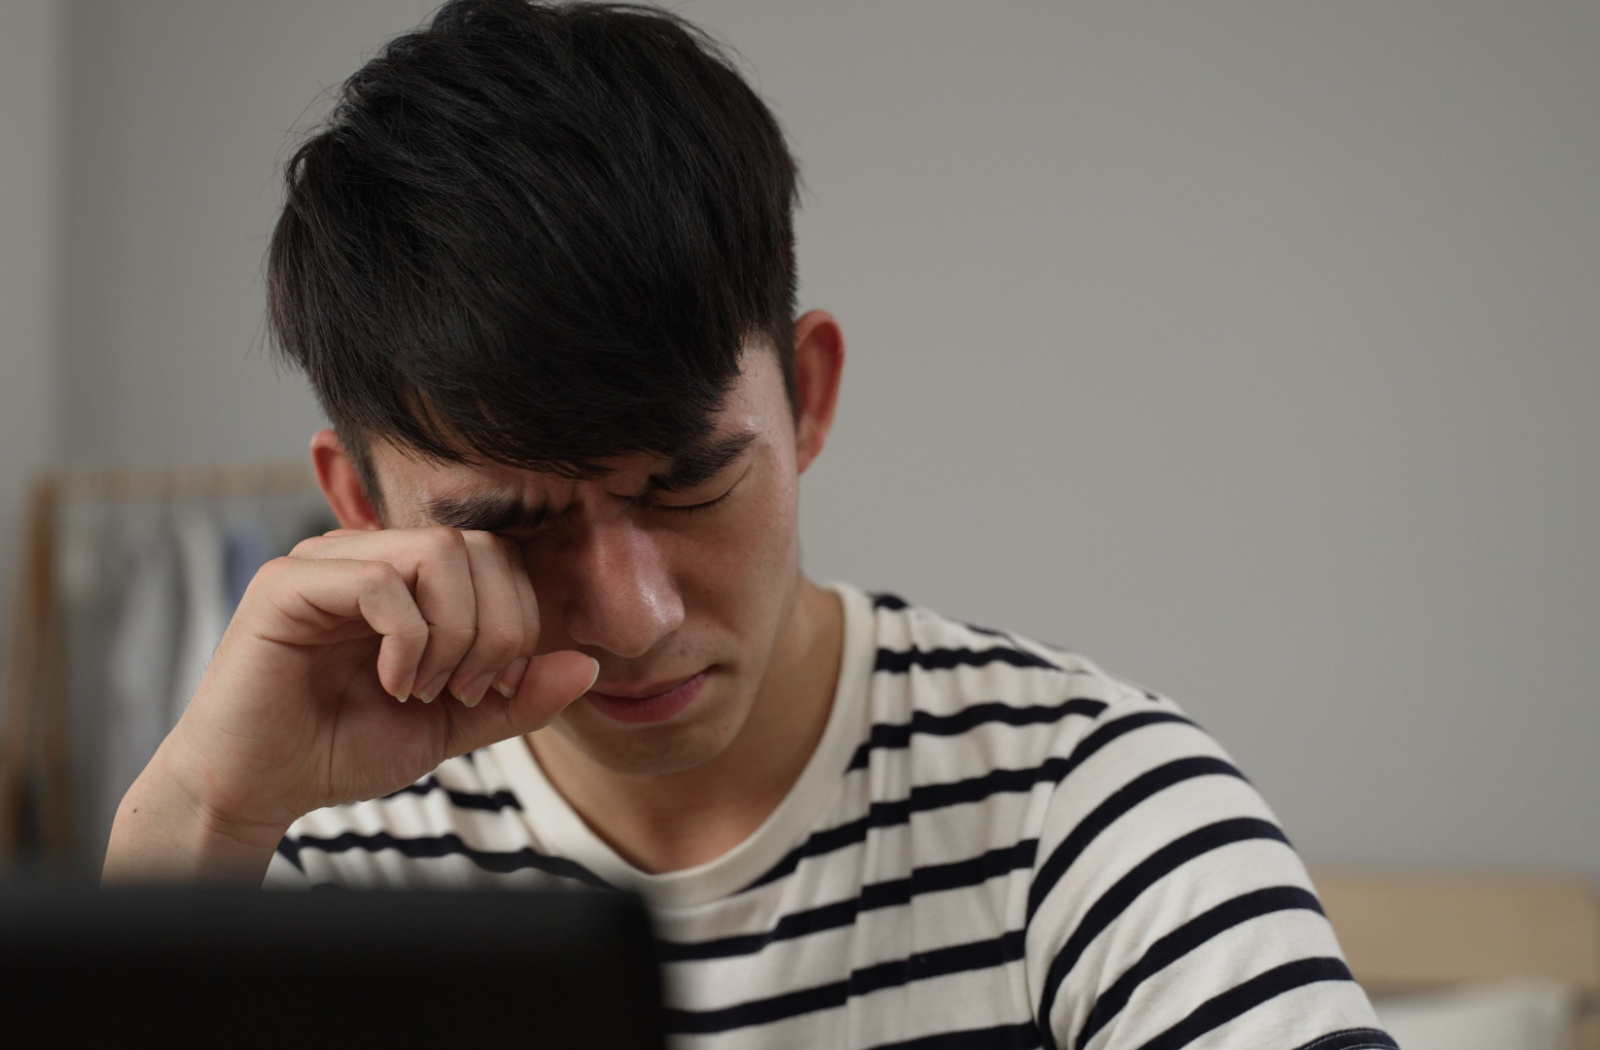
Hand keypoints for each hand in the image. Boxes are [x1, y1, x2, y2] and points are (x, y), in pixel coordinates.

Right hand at [103, 527, 597, 882]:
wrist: (256, 789)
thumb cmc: (344, 749)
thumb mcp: (452, 727)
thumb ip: (517, 699)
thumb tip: (587, 667)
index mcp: (408, 577)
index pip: (499, 558)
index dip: (519, 623)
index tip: (495, 690)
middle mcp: (368, 553)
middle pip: (477, 547)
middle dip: (495, 628)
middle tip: (468, 690)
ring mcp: (326, 561)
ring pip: (436, 554)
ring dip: (454, 633)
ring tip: (426, 689)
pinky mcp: (287, 584)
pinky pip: (382, 582)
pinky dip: (408, 640)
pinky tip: (393, 684)